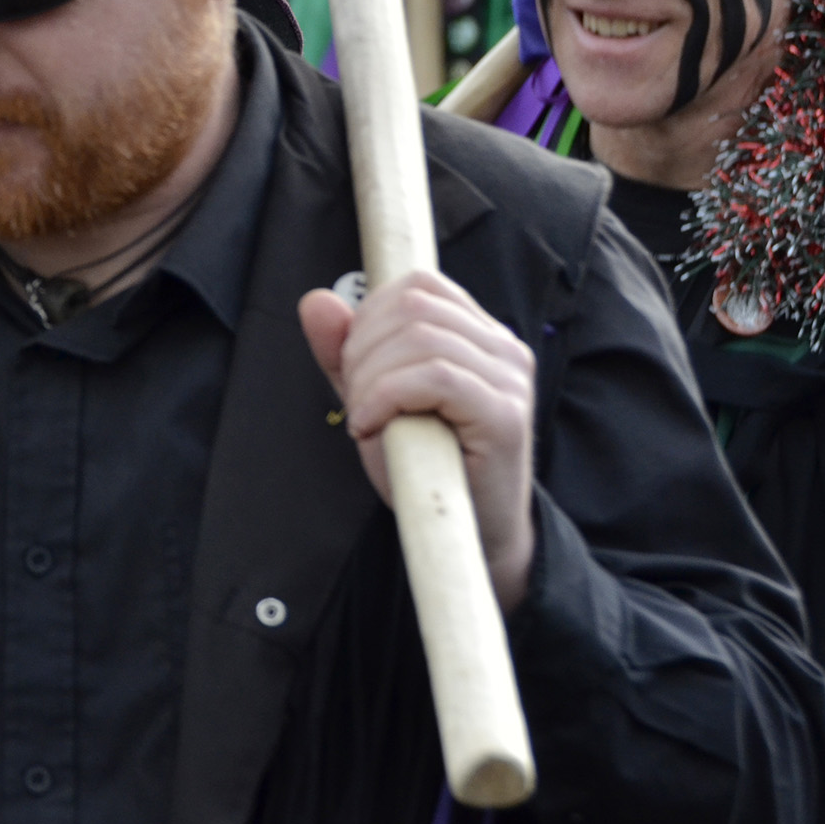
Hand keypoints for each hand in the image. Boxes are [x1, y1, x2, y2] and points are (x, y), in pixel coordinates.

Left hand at [299, 269, 536, 609]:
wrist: (473, 538)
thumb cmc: (427, 467)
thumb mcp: (375, 400)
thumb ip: (344, 352)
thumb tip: (315, 300)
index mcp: (479, 333)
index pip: (419, 285)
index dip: (370, 314)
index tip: (354, 365)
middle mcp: (503, 346)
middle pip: (413, 306)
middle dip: (363, 349)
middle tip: (355, 400)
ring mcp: (510, 378)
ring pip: (421, 338)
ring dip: (371, 378)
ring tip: (365, 418)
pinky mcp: (505, 414)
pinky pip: (435, 377)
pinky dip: (387, 396)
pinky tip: (373, 426)